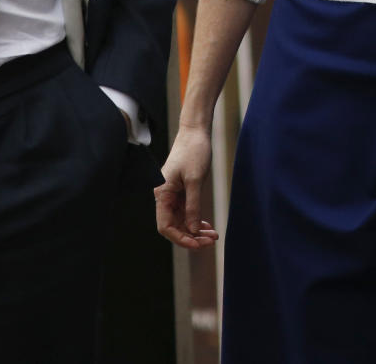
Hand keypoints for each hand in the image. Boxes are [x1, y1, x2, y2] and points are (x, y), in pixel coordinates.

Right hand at [155, 124, 218, 248]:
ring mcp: (173, 194)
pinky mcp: (182, 191)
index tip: (198, 244)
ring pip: (181, 221)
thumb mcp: (195, 180)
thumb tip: (193, 230)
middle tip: (211, 240)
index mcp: (162, 193)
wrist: (196, 131)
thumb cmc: (193, 151)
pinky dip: (196, 220)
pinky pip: (186, 212)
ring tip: (212, 235)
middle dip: (191, 236)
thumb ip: (193, 206)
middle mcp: (165, 196)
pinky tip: (207, 226)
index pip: (165, 226)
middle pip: (174, 226)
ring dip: (195, 230)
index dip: (180, 238)